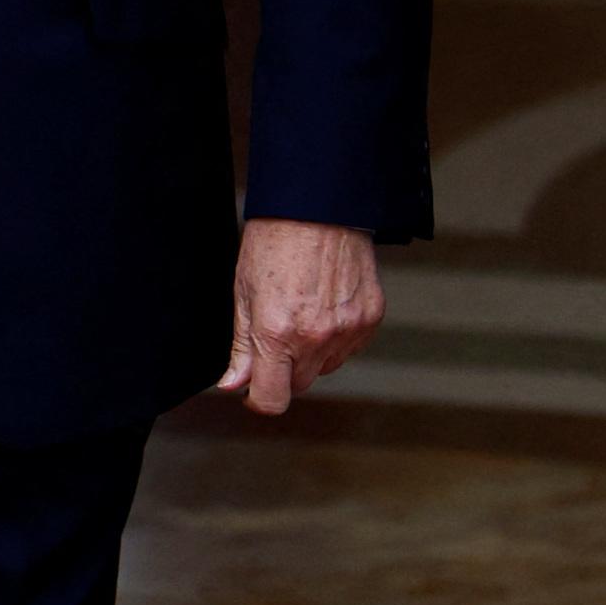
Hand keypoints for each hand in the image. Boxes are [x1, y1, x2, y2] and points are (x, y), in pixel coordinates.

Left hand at [215, 217, 383, 415]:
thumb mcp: (244, 291)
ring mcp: (348, 329)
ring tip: (301, 309)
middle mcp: (316, 337)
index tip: (253, 390)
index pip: (273, 399)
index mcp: (277, 332)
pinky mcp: (370, 318)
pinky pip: (349, 346)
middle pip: (299, 385)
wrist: (318, 205)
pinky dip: (336, 336)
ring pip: (325, 367)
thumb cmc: (275, 239)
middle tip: (275, 332)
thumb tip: (235, 383)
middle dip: (284, 370)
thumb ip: (242, 345)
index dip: (258, 399)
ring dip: (311, 353)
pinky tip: (324, 304)